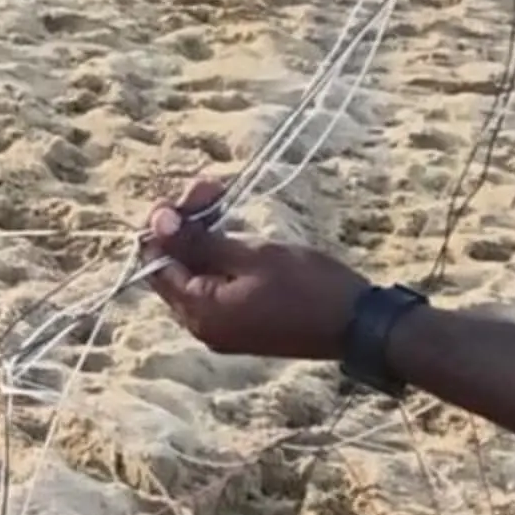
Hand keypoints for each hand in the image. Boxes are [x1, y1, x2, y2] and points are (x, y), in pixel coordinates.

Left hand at [140, 192, 365, 362]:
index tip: (183, 196)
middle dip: (185, 223)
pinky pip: (214, 286)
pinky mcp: (240, 324)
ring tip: (220, 196)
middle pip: (173, 267)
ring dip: (202, 234)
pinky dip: (217, 257)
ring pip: (194, 273)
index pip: (155, 264)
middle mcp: (201, 326)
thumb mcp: (254, 256)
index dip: (162, 226)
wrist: (359, 325)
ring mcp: (221, 328)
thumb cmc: (310, 287)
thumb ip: (201, 242)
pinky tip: (231, 229)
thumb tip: (157, 223)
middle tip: (210, 186)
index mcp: (198, 313)